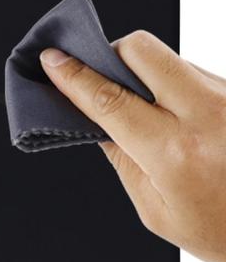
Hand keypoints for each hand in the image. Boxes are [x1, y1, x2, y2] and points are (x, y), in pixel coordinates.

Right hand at [40, 33, 225, 261]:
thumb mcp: (158, 211)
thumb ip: (123, 159)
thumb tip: (95, 120)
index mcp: (176, 153)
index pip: (110, 99)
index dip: (73, 76)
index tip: (53, 59)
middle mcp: (209, 116)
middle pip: (141, 50)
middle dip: (112, 54)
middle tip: (104, 76)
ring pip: (171, 59)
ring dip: (148, 76)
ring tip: (156, 115)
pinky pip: (198, 74)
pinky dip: (178, 88)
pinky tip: (186, 121)